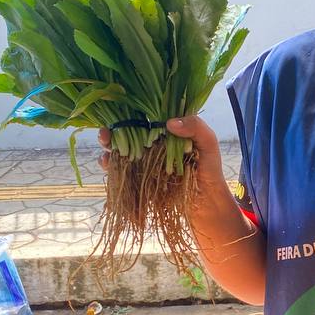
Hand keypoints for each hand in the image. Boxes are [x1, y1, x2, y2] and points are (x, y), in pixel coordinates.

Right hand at [98, 116, 224, 189]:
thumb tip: (169, 123)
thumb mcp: (208, 143)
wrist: (207, 200)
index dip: (129, 113)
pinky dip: (110, 165)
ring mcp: (143, 162)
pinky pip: (120, 170)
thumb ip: (195, 126)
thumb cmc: (210, 169)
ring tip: (104, 146)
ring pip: (119, 150)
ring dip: (107, 147)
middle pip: (125, 133)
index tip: (119, 114)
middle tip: (104, 133)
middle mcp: (151, 144)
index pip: (143, 118)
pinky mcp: (139, 179)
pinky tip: (107, 163)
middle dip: (111, 131)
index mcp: (165, 132)